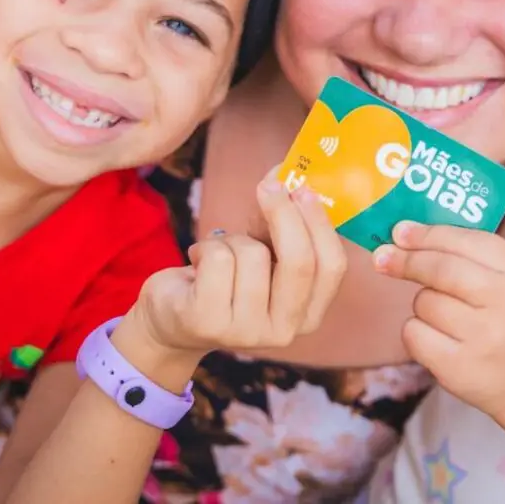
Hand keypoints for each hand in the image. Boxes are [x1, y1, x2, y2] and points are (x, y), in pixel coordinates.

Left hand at [134, 167, 346, 357]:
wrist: (172, 319)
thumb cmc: (226, 279)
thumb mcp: (261, 253)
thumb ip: (280, 221)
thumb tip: (283, 171)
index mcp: (308, 315)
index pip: (331, 267)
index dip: (320, 224)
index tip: (303, 189)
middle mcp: (284, 331)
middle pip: (299, 261)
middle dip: (284, 214)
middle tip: (269, 185)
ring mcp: (246, 332)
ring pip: (253, 255)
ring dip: (233, 238)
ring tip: (219, 250)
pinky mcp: (208, 322)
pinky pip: (219, 259)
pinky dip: (207, 246)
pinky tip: (198, 260)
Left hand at [373, 220, 504, 420]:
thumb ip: (466, 255)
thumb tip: (404, 235)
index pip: (467, 241)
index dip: (428, 234)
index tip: (399, 231)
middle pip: (441, 269)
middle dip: (407, 261)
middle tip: (384, 258)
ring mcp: (484, 337)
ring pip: (425, 302)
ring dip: (423, 305)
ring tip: (446, 319)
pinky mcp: (459, 366)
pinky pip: (414, 333)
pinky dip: (416, 333)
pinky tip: (438, 340)